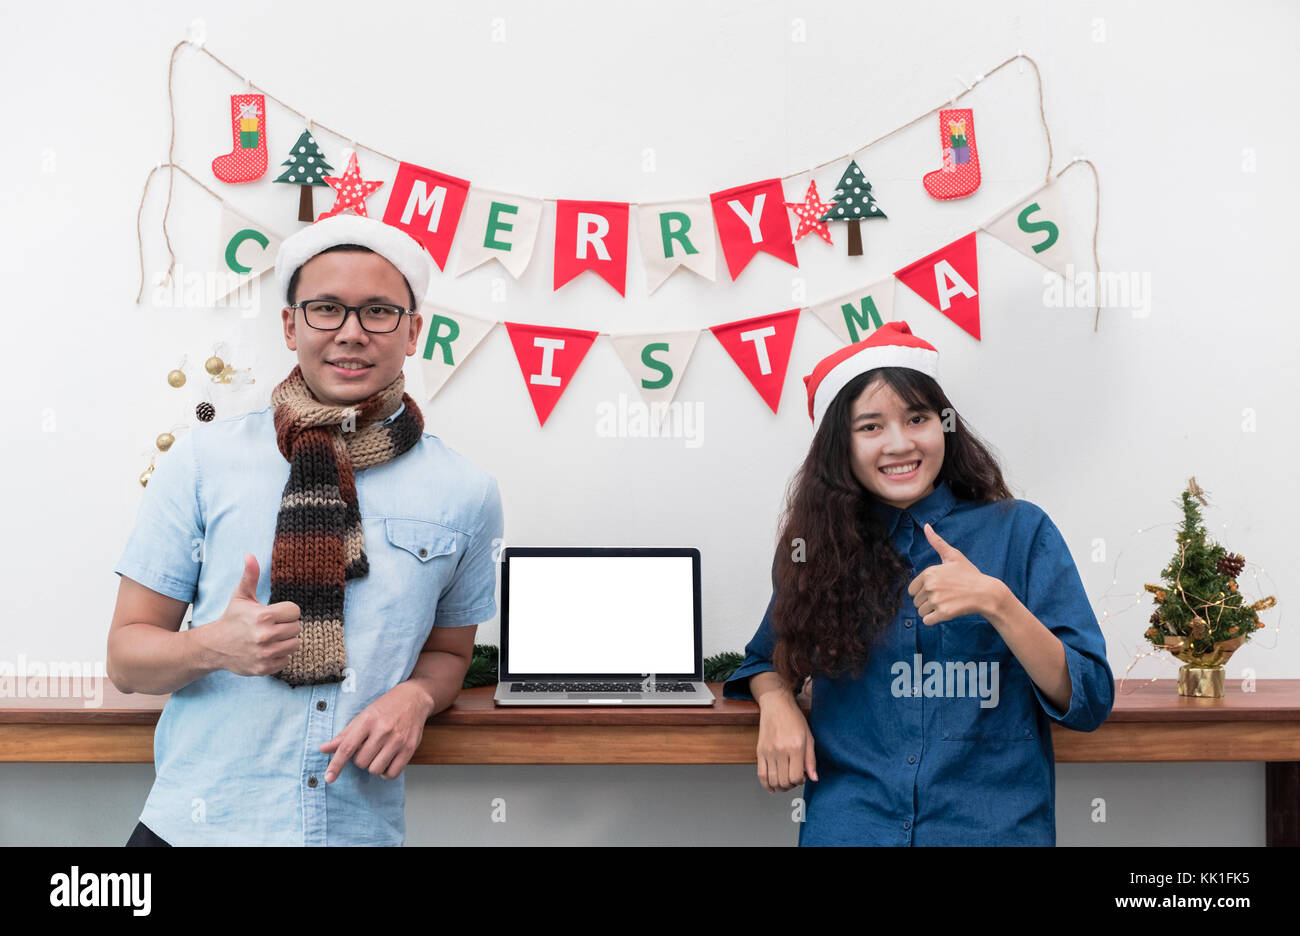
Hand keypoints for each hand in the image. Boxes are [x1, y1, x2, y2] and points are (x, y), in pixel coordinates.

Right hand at [198, 554, 301, 676]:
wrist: (214, 646)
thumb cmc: (232, 619)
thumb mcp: (240, 596)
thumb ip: (250, 576)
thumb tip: (250, 555)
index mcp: (263, 616)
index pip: (295, 611)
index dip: (286, 611)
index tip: (275, 613)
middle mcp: (265, 636)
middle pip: (296, 628)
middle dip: (286, 625)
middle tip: (272, 626)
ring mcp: (265, 653)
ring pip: (294, 644)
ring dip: (285, 641)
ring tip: (271, 637)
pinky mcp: (264, 668)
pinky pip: (286, 660)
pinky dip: (280, 656)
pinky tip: (267, 650)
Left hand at [319, 682, 432, 782]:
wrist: (413, 698)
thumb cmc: (385, 707)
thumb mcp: (362, 716)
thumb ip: (344, 735)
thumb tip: (323, 749)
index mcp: (367, 721)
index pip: (347, 747)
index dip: (336, 764)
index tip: (329, 777)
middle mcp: (383, 730)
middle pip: (361, 762)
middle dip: (360, 759)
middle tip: (368, 748)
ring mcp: (397, 740)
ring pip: (375, 769)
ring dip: (373, 766)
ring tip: (378, 754)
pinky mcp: (409, 748)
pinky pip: (392, 773)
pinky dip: (386, 772)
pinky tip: (387, 762)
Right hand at [754, 691, 817, 793]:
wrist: (776, 705)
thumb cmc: (793, 719)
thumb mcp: (809, 737)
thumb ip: (811, 760)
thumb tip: (813, 778)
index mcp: (795, 747)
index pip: (796, 776)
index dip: (800, 781)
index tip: (802, 776)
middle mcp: (781, 750)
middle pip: (784, 781)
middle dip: (791, 785)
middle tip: (794, 779)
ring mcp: (768, 751)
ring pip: (772, 780)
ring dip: (780, 786)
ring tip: (784, 782)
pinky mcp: (760, 751)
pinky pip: (761, 774)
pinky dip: (766, 784)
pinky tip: (771, 787)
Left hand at [907, 523, 997, 625]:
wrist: (986, 593)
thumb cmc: (969, 574)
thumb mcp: (953, 556)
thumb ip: (937, 542)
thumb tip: (926, 526)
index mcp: (929, 572)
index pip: (912, 590)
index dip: (923, 591)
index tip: (938, 589)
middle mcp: (930, 585)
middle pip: (916, 602)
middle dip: (927, 602)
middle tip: (945, 597)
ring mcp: (937, 599)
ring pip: (921, 612)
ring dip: (931, 611)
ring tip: (947, 604)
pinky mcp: (943, 613)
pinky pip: (927, 621)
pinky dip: (934, 619)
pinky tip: (947, 612)